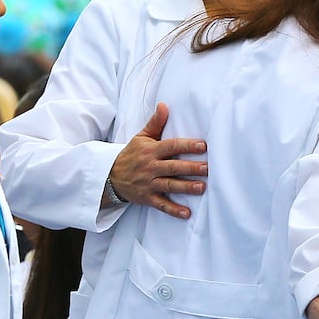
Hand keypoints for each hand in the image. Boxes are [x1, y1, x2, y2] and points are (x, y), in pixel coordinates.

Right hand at [106, 103, 206, 218]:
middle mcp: (150, 167)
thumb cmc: (131, 155)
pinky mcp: (147, 198)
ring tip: (201, 187)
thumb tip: (164, 105)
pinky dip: (173, 210)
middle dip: (190, 167)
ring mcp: (148, 184)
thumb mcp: (140, 138)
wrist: (110, 177)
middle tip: (208, 168)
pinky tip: (186, 213)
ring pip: (169, 185)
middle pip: (173, 167)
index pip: (171, 146)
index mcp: (150, 151)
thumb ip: (155, 123)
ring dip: (185, 187)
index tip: (203, 146)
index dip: (186, 145)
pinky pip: (161, 204)